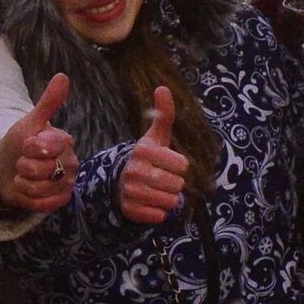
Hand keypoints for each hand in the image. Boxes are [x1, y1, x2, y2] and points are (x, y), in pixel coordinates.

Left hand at [0, 73, 77, 213]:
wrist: (7, 170)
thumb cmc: (19, 145)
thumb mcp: (29, 123)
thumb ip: (47, 103)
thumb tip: (63, 76)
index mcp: (65, 141)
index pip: (46, 147)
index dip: (29, 148)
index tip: (26, 145)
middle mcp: (71, 162)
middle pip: (43, 170)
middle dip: (24, 168)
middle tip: (23, 163)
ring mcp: (67, 183)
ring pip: (41, 189)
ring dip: (24, 184)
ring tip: (24, 177)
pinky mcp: (61, 200)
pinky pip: (43, 205)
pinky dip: (28, 199)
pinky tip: (27, 190)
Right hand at [119, 86, 188, 223]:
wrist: (121, 182)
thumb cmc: (147, 158)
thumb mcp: (156, 136)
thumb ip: (163, 114)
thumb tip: (162, 87)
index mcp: (143, 150)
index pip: (182, 164)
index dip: (179, 166)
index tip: (167, 163)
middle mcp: (135, 170)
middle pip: (178, 185)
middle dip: (175, 184)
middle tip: (162, 178)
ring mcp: (131, 191)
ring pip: (171, 202)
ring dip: (168, 198)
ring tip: (156, 190)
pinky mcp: (130, 210)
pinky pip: (160, 216)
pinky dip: (159, 212)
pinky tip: (149, 202)